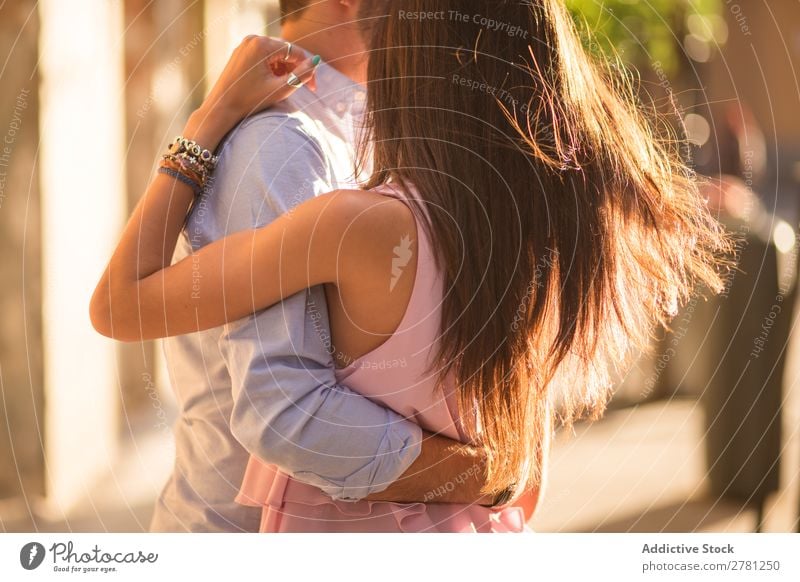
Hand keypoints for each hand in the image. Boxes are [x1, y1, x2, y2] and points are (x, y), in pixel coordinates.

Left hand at [186, 36, 319, 148]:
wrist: (221, 108)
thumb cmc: (249, 100)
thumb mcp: (280, 89)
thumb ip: (301, 75)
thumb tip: (316, 62)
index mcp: (262, 45)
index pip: (294, 52)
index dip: (307, 69)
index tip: (313, 88)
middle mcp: (252, 39)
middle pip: (285, 51)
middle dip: (295, 69)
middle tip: (302, 89)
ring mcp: (245, 45)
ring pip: (275, 55)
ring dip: (284, 70)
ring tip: (283, 88)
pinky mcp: (240, 53)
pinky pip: (263, 57)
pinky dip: (272, 69)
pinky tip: (272, 84)